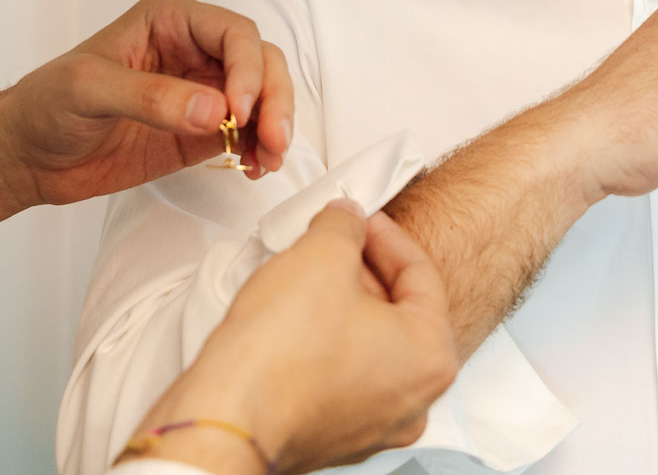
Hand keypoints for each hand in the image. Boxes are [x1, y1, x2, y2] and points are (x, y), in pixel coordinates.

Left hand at [0, 0, 293, 233]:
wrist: (28, 154)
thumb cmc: (46, 104)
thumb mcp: (88, 89)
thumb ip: (150, 97)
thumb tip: (213, 109)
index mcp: (169, 20)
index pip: (233, 32)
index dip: (247, 68)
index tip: (239, 109)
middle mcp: (193, 50)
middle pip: (260, 61)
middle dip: (273, 99)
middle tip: (273, 139)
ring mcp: (202, 91)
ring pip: (262, 97)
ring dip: (275, 126)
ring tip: (268, 160)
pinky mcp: (202, 131)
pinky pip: (247, 133)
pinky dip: (260, 149)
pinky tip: (255, 168)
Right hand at [128, 201, 457, 474]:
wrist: (227, 419)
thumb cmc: (278, 357)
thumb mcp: (321, 256)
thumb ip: (343, 226)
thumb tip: (345, 221)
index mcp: (430, 358)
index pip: (421, 275)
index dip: (386, 235)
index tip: (362, 220)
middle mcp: (412, 402)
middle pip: (399, 313)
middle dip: (364, 270)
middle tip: (334, 242)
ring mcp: (374, 426)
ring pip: (370, 346)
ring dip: (343, 306)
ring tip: (307, 278)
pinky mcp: (335, 437)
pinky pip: (342, 376)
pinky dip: (325, 344)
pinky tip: (293, 321)